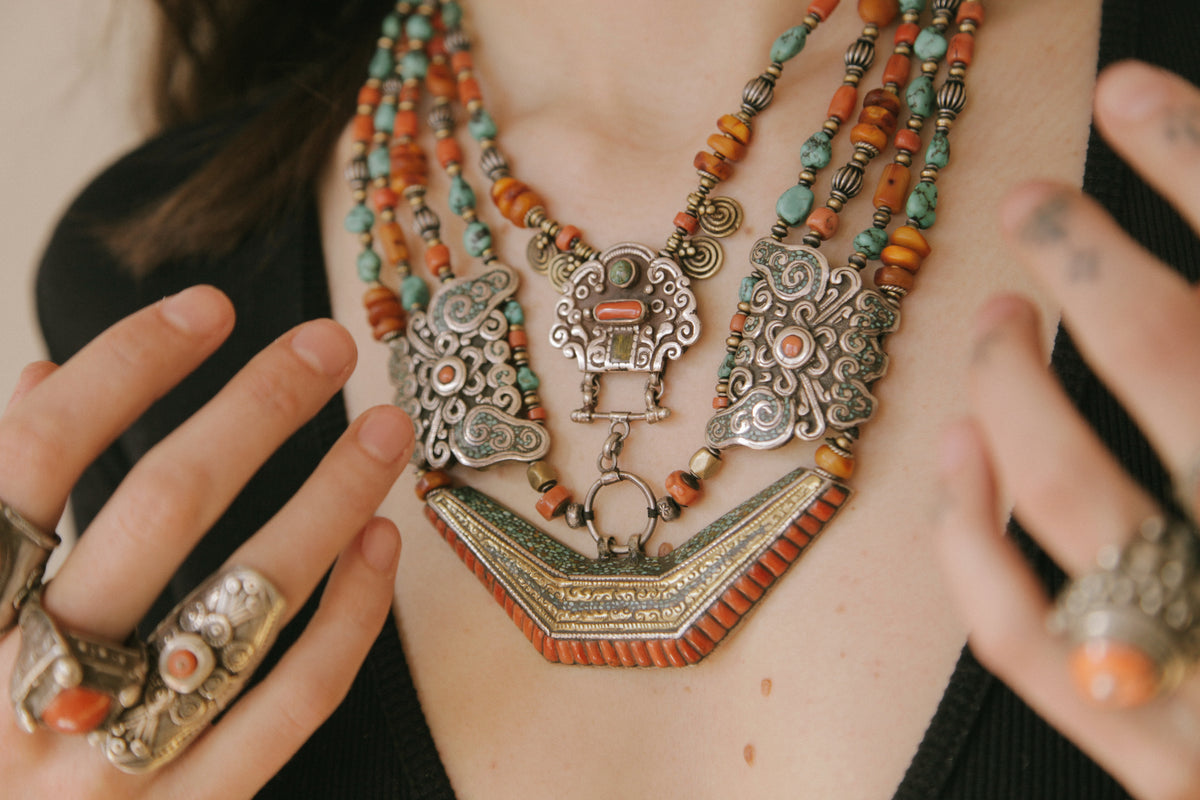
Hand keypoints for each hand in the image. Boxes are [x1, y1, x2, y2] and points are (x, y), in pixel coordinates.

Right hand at [0, 286, 411, 795]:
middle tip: (330, 344)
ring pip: (241, 598)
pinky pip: (290, 704)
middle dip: (255, 410)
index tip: (208, 306)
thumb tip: (45, 377)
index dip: (127, 366)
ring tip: (384, 430)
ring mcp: (105, 761)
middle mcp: (25, 682)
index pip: (35, 454)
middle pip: (158, 509)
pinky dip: (346, 618)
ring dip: (327, 498)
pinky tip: (380, 545)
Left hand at [936, 60, 1199, 799]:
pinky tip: (959, 456)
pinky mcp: (1144, 753)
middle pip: (1173, 358)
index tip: (1136, 98)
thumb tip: (1147, 328)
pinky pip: (1017, 629)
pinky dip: (971, 533)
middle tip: (1037, 201)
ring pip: (1073, 485)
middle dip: (1093, 258)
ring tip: (999, 319)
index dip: (1196, 166)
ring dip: (1016, 383)